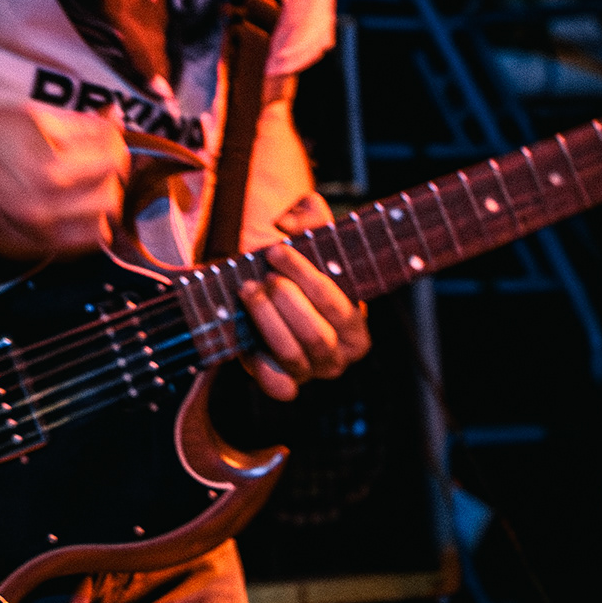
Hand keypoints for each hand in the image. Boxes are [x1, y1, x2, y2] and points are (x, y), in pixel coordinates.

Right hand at [0, 103, 128, 257]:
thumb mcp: (28, 114)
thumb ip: (77, 123)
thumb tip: (113, 122)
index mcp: (49, 169)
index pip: (113, 158)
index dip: (115, 139)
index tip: (106, 131)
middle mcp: (46, 209)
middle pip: (112, 196)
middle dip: (110, 172)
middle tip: (96, 155)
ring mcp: (35, 235)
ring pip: (99, 229)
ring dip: (99, 204)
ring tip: (84, 183)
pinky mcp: (24, 249)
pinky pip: (72, 246)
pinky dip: (79, 226)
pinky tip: (66, 205)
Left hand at [239, 191, 370, 400]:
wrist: (266, 284)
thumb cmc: (296, 260)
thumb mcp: (309, 229)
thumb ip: (309, 215)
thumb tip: (288, 225)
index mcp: (355, 323)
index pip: (337, 304)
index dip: (304, 277)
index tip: (276, 250)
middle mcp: (339, 354)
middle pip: (315, 335)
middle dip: (285, 302)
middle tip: (264, 277)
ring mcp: (310, 371)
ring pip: (292, 356)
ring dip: (266, 320)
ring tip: (248, 291)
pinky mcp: (283, 382)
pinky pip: (277, 387)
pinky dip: (259, 364)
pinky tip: (245, 334)